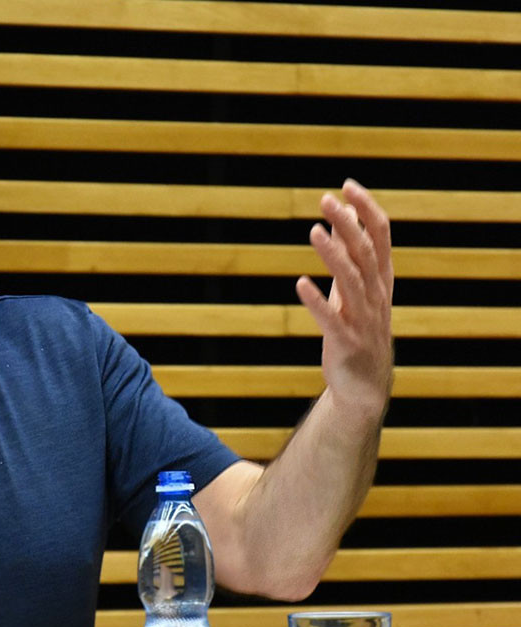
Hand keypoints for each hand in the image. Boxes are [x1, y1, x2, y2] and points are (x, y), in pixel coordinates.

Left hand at [296, 179, 393, 416]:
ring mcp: (363, 319)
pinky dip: (316, 301)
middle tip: (327, 199)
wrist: (364, 385)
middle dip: (348, 224)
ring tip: (314, 231)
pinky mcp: (345, 341)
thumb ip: (349, 255)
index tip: (347, 186)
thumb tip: (340, 219)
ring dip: (333, 254)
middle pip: (366, 253)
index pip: (381, 237)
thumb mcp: (355, 290)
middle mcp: (376, 296)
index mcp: (381, 281)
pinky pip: (331, 319)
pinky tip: (300, 284)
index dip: (366, 210)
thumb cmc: (358, 330)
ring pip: (351, 281)